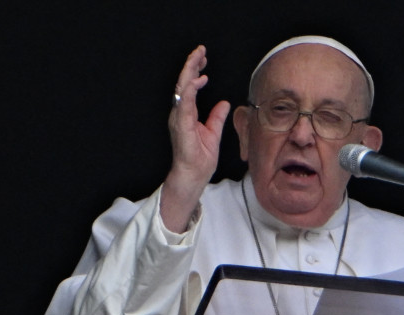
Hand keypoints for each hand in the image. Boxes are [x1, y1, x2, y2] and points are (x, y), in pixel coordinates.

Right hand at [161, 45, 230, 232]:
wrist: (194, 175)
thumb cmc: (200, 158)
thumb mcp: (213, 132)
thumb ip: (216, 117)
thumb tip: (224, 103)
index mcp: (187, 114)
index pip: (189, 87)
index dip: (195, 71)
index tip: (203, 59)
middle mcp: (180, 114)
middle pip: (184, 84)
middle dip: (191, 65)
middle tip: (200, 50)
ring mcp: (179, 119)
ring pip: (182, 90)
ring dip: (189, 72)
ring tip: (197, 57)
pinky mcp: (181, 127)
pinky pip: (184, 105)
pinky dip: (190, 91)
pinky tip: (197, 80)